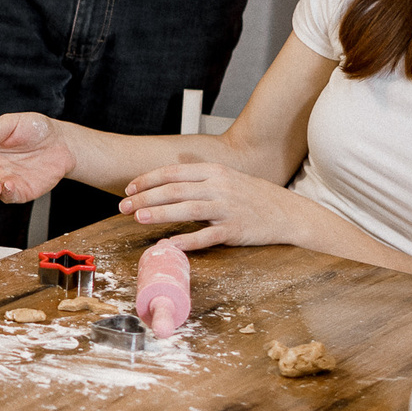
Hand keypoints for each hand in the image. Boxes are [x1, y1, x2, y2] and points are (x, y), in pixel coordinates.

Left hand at [118, 161, 313, 251]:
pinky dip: (189, 240)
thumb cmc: (253, 196)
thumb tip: (172, 166)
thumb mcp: (227, 176)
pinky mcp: (236, 230)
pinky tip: (170, 244)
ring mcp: (228, 208)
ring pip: (188, 209)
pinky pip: (208, 236)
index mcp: (214, 171)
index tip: (128, 189)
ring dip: (162, 213)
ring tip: (139, 218)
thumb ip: (200, 173)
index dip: (148, 180)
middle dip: (146, 197)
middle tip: (123, 206)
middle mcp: (220, 186)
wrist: (288, 213)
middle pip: (176, 189)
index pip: (174, 172)